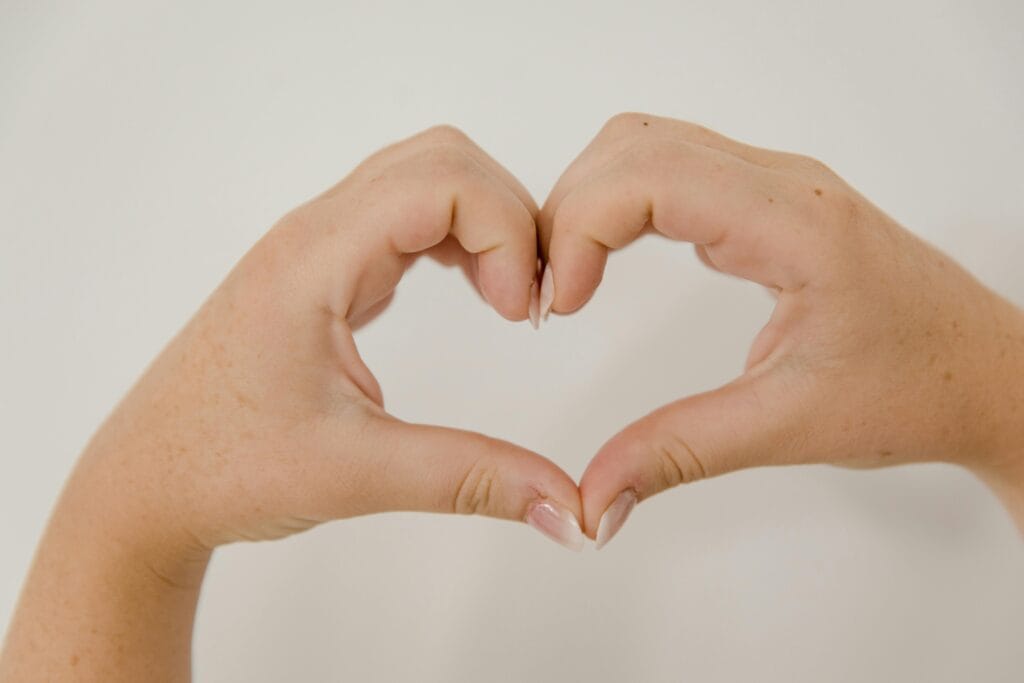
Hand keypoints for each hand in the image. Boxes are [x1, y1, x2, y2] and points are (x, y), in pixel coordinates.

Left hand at [0, 126, 583, 680]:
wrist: (146, 483)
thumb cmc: (222, 468)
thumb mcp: (357, 473)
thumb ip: (471, 480)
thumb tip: (570, 510)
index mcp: (315, 260)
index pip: (442, 182)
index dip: (508, 231)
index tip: (521, 313)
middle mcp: (314, 234)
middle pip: (442, 159)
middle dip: (509, 216)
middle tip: (528, 300)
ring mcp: (316, 246)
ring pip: (424, 178)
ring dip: (485, 221)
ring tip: (508, 297)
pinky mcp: (323, 270)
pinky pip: (404, 215)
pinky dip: (457, 237)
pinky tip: (472, 289)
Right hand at [538, 112, 1023, 545]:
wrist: (987, 373)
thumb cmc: (918, 387)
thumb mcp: (789, 426)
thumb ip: (679, 454)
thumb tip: (592, 497)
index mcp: (795, 225)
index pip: (649, 176)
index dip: (579, 228)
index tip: (557, 303)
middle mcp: (784, 184)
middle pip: (632, 146)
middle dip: (568, 212)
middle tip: (547, 293)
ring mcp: (777, 185)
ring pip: (646, 145)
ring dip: (590, 202)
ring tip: (568, 277)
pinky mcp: (767, 202)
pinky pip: (671, 167)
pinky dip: (618, 205)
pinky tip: (607, 262)